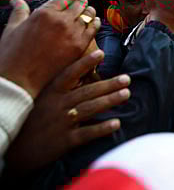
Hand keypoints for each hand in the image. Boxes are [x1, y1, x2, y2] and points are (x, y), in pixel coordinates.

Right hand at [0, 0, 100, 98]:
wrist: (20, 79)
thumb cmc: (12, 54)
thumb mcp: (12, 29)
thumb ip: (19, 12)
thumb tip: (16, 0)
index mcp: (44, 13)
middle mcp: (61, 21)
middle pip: (80, 3)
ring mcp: (72, 34)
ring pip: (89, 15)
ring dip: (89, 10)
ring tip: (88, 10)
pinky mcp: (79, 47)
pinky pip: (93, 29)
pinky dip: (95, 23)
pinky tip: (94, 21)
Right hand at [5, 51, 129, 172]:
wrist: (16, 149)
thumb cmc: (32, 119)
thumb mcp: (42, 99)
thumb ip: (60, 88)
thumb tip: (82, 74)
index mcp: (51, 92)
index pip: (70, 74)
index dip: (85, 63)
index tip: (101, 53)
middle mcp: (58, 105)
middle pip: (87, 91)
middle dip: (109, 84)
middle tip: (127, 78)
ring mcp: (62, 122)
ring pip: (90, 108)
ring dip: (110, 101)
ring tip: (126, 94)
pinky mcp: (65, 141)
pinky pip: (87, 133)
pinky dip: (102, 128)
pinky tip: (116, 123)